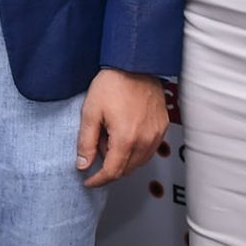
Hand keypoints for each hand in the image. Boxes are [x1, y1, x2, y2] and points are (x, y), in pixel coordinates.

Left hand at [76, 68, 169, 187]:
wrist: (135, 65)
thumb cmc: (113, 83)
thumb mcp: (90, 112)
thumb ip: (86, 142)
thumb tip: (83, 164)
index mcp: (126, 139)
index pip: (112, 172)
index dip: (98, 180)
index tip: (89, 181)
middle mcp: (145, 140)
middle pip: (126, 170)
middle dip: (109, 168)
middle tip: (96, 150)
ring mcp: (156, 135)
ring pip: (139, 162)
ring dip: (122, 160)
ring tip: (109, 138)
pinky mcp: (162, 128)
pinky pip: (149, 150)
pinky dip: (135, 151)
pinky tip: (124, 135)